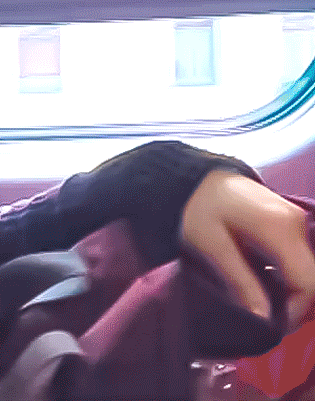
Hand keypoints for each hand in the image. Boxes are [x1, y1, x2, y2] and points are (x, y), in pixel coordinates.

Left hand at [180, 169, 314, 331]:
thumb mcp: (212, 246)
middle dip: (295, 303)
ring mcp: (296, 219)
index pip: (309, 283)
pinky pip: (300, 256)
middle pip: (312, 277)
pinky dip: (290, 274)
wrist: (196, 175)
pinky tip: (267, 281)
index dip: (295, 310)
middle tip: (266, 317)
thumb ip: (241, 281)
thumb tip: (264, 319)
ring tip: (264, 301)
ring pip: (308, 268)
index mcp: (279, 229)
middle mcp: (296, 223)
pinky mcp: (290, 220)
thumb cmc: (198, 207)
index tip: (271, 323)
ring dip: (293, 290)